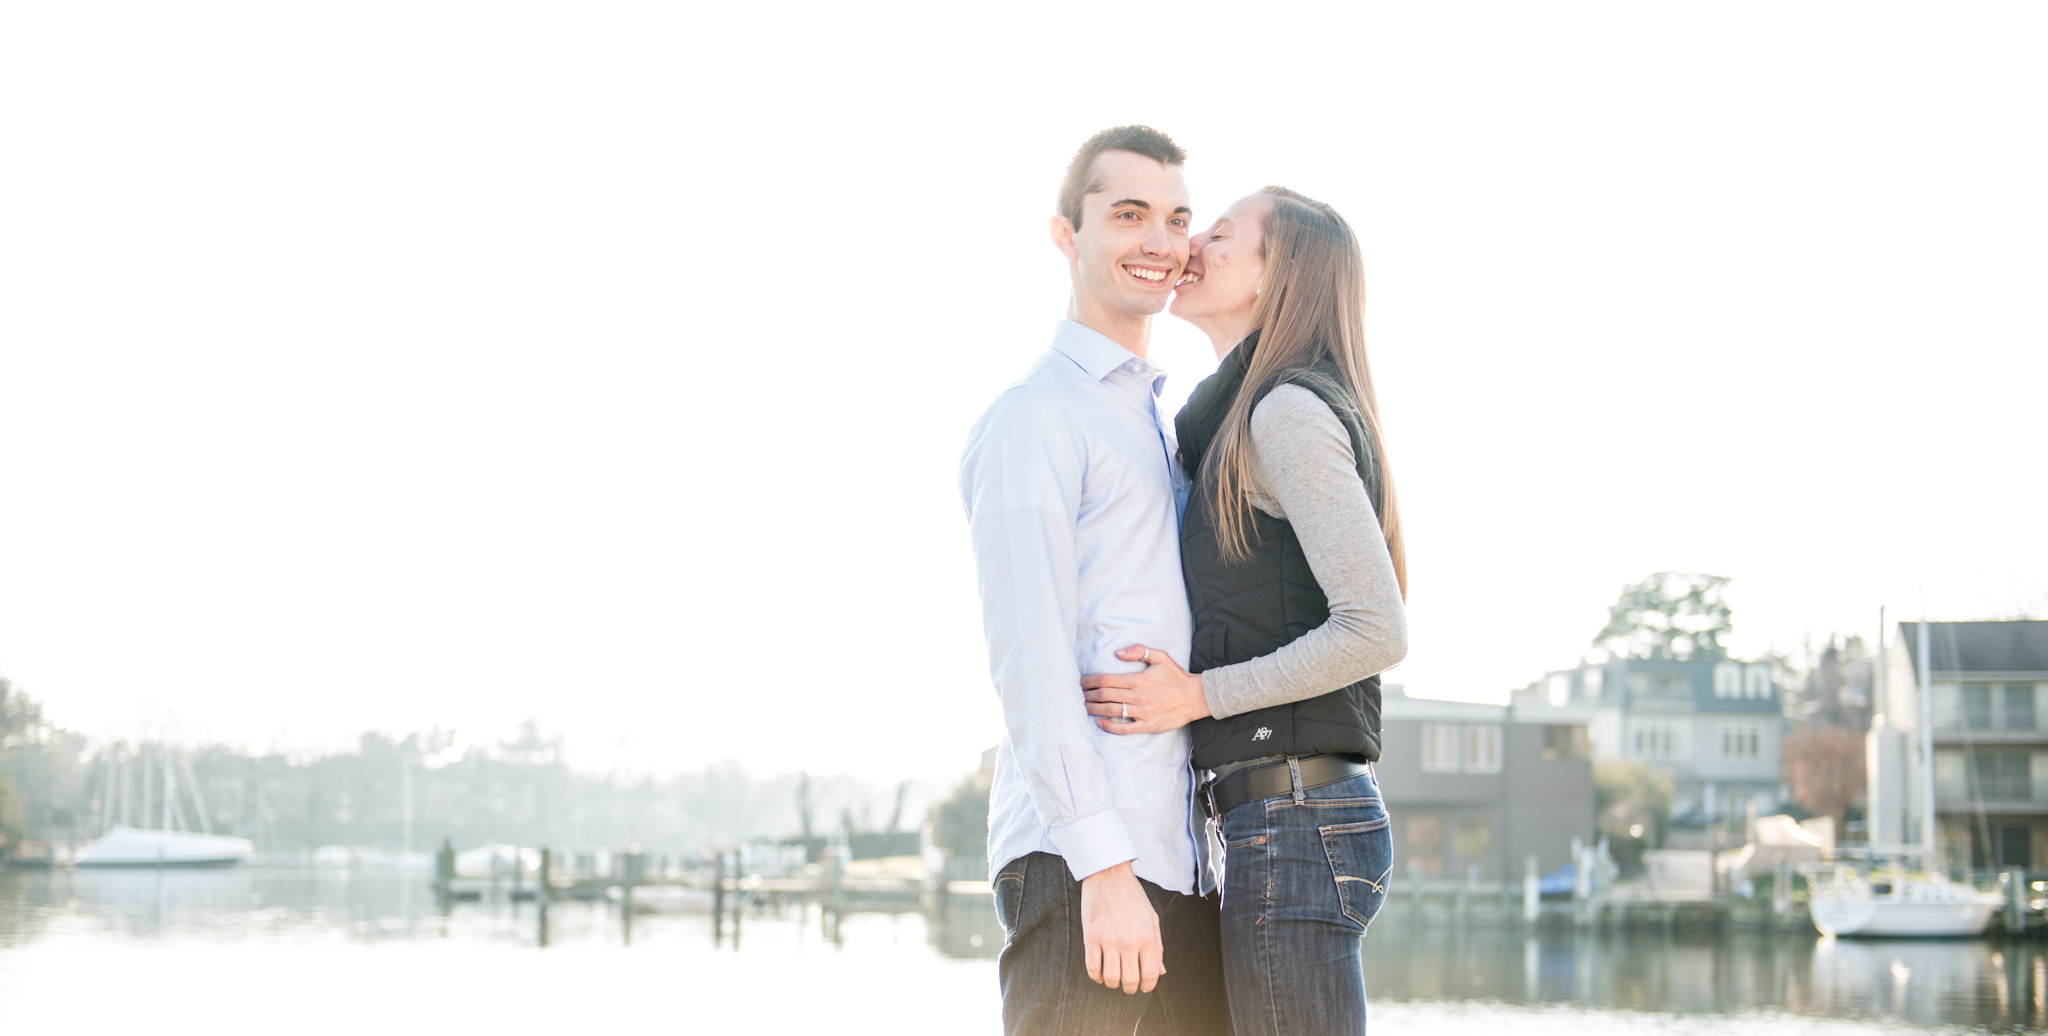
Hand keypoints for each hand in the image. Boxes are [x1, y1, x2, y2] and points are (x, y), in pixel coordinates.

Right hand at [1080, 861, 1163, 993]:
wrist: (1109, 875)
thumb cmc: (1132, 896)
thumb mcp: (1151, 918)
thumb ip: (1158, 946)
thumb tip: (1161, 972)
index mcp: (1147, 937)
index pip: (1151, 974)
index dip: (1148, 986)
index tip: (1143, 986)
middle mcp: (1129, 941)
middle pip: (1129, 980)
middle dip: (1130, 988)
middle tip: (1128, 986)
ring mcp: (1109, 940)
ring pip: (1110, 978)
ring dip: (1112, 984)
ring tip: (1113, 978)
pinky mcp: (1091, 937)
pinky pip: (1092, 968)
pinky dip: (1096, 976)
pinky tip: (1099, 972)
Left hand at [1081, 645, 1211, 734]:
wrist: (1196, 697)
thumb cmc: (1176, 676)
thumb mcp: (1160, 657)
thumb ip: (1139, 651)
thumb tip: (1117, 653)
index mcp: (1139, 679)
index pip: (1106, 680)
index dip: (1090, 681)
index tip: (1080, 682)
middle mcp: (1139, 696)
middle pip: (1105, 695)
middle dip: (1088, 695)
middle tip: (1077, 695)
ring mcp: (1143, 712)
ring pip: (1111, 711)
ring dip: (1094, 709)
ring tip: (1083, 707)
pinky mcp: (1148, 725)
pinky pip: (1125, 728)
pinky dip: (1110, 726)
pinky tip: (1100, 723)